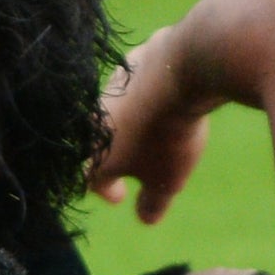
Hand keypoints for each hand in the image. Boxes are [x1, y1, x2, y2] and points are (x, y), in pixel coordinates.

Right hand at [90, 32, 210, 223]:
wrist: (183, 68)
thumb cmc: (168, 134)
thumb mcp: (165, 179)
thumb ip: (153, 202)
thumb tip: (146, 219)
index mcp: (96, 148)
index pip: (91, 176)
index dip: (106, 189)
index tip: (120, 196)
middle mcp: (97, 113)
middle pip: (102, 138)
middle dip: (118, 153)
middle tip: (135, 162)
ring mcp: (116, 81)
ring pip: (120, 105)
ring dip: (134, 118)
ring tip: (155, 125)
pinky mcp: (140, 56)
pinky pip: (144, 79)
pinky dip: (154, 91)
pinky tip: (172, 93)